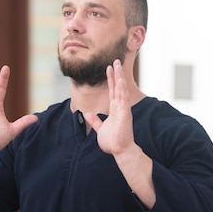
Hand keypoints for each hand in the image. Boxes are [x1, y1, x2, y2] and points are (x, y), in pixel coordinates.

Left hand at [85, 59, 155, 207]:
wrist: (120, 151)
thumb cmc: (112, 142)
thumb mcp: (100, 129)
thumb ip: (95, 121)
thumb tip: (87, 114)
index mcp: (114, 110)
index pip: (112, 91)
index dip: (110, 80)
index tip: (109, 69)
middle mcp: (120, 107)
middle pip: (117, 87)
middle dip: (115, 74)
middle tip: (114, 61)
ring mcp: (123, 109)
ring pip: (121, 89)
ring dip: (119, 77)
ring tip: (117, 64)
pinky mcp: (125, 114)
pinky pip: (123, 99)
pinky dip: (121, 89)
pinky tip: (120, 80)